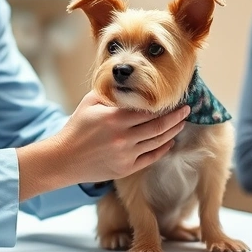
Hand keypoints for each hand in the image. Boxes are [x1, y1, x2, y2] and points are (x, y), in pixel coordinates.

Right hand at [17, 91, 189, 199]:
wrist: (64, 158)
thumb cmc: (76, 127)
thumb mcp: (90, 103)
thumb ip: (111, 93)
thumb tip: (130, 82)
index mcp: (115, 118)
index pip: (148, 110)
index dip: (164, 105)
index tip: (175, 98)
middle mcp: (123, 137)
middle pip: (158, 126)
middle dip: (175, 117)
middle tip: (186, 109)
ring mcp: (126, 155)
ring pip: (157, 141)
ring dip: (173, 132)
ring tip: (181, 123)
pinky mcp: (126, 169)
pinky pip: (151, 157)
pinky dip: (163, 149)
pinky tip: (169, 142)